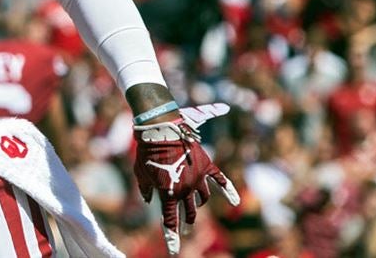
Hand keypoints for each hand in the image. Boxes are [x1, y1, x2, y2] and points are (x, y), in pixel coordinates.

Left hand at [133, 104, 239, 254]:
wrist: (161, 129)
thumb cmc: (146, 152)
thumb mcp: (140, 174)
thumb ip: (146, 190)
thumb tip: (150, 200)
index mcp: (169, 194)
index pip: (171, 221)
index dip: (172, 238)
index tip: (174, 251)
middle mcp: (186, 189)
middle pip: (190, 212)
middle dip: (187, 222)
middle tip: (185, 229)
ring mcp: (198, 178)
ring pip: (203, 199)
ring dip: (199, 206)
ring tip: (195, 210)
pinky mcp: (206, 166)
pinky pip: (221, 182)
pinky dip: (229, 192)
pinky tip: (235, 202)